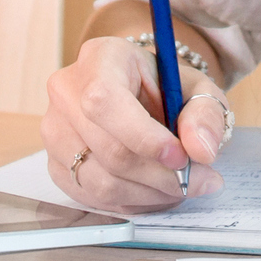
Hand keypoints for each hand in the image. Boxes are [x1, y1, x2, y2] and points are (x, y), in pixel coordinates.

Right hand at [39, 36, 228, 212]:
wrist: (141, 96)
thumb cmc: (166, 89)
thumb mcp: (197, 89)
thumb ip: (204, 115)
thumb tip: (200, 150)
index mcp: (100, 58)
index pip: (105, 101)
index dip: (144, 138)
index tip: (182, 157)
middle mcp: (66, 91)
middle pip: (108, 150)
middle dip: (162, 175)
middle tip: (201, 180)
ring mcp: (56, 130)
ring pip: (101, 181)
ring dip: (150, 194)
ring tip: (182, 186)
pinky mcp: (56, 164)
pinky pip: (93, 197)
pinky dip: (133, 202)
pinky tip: (157, 191)